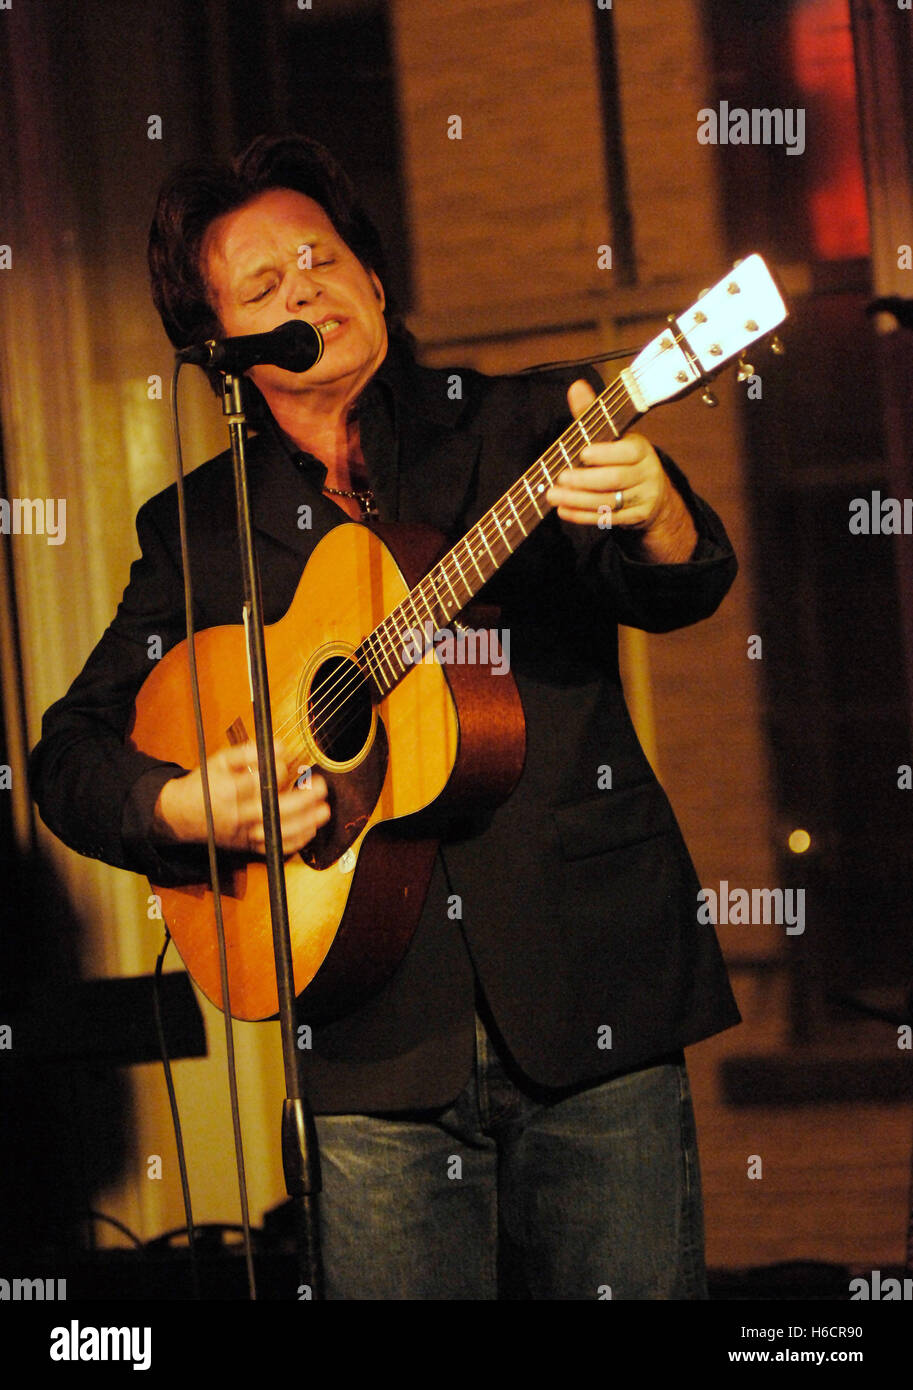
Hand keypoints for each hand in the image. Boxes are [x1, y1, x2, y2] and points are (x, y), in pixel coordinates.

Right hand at [153, 737, 329, 855]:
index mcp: (227, 792)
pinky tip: (311, 829)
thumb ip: (247, 752)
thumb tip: (279, 746)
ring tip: (324, 810)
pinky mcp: (249, 846)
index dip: (277, 771)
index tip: (286, 761)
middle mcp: (237, 816)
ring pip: (277, 832)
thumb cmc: (204, 784)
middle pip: (272, 810)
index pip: (257, 783)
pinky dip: (296, 841)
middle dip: (301, 800)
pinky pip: (275, 848)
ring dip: (305, 823)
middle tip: (321, 786)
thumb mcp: (218, 761)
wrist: (182, 815)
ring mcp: (244, 834)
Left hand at [546, 380, 697, 561]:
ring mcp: (642, 498)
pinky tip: (563, 511)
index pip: (628, 451)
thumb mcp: (614, 436)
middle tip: (560, 477)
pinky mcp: (635, 518)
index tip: (583, 453)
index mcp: (641, 449)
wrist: (653, 497)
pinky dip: (583, 516)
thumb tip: (576, 386)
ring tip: (553, 495)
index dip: (606, 453)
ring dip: (578, 500)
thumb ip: (592, 414)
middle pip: (616, 479)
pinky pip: (607, 519)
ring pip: (610, 502)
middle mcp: (646, 473)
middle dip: (585, 480)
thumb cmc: (624, 460)